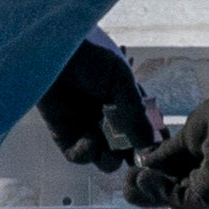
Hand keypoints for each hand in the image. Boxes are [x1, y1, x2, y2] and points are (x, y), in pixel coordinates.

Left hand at [33, 31, 158, 175]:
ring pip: (104, 159)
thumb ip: (135, 113)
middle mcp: (108, 121)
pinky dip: (86, 154)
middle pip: (127, 152)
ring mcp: (86, 128)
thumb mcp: (121, 81)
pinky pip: (77, 155)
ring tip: (109, 149)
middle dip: (131, 157)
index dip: (153, 145)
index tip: (158, 151)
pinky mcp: (62, 133)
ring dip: (110, 159)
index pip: (145, 134)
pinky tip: (90, 142)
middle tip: (131, 155)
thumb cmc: (90, 57)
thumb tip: (150, 145)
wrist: (51, 48)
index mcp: (126, 106)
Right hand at [124, 92, 208, 208]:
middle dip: (149, 190)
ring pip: (179, 198)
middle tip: (127, 183)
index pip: (182, 179)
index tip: (136, 172)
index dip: (157, 179)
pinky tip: (144, 178)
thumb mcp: (187, 138)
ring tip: (132, 179)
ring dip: (152, 192)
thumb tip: (146, 161)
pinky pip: (185, 199)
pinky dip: (161, 191)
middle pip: (179, 192)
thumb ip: (168, 154)